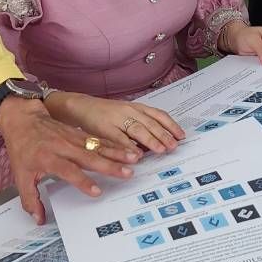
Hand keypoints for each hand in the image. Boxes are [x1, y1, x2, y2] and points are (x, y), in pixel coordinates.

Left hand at [0, 97, 138, 222]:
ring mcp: (73, 139)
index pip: (68, 170)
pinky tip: (127, 149)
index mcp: (48, 158)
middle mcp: (64, 147)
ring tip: (134, 159)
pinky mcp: (79, 133)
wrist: (23, 119)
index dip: (82, 181)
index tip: (97, 191)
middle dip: (110, 166)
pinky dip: (114, 145)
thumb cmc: (23, 148)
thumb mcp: (20, 175)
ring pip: (98, 146)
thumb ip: (30, 199)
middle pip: (89, 158)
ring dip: (117, 153)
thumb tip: (39, 219)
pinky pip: (99, 140)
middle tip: (126, 174)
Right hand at [56, 93, 184, 154]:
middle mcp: (128, 111)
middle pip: (150, 123)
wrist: (81, 107)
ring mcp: (117, 118)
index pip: (158, 115)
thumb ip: (141, 123)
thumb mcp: (127, 113)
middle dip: (163, 135)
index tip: (181, 135)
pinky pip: (118, 138)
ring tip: (160, 150)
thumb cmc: (106, 113)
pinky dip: (128, 146)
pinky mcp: (104, 127)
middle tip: (173, 146)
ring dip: (151, 140)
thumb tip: (160, 139)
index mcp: (136, 107)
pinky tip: (136, 154)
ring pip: (137, 129)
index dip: (171, 125)